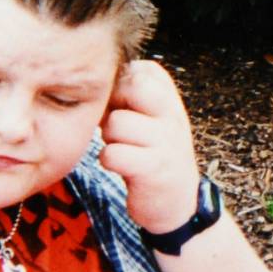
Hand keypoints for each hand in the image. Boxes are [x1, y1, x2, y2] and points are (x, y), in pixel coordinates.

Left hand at [99, 60, 199, 232]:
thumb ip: (130, 93)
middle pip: (129, 86)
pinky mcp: (154, 169)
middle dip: (111, 106)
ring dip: (108, 138)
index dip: (118, 88)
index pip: (137, 70)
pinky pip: (113, 154)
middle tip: (114, 127)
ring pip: (116, 123)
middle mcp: (173, 115)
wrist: (177, 201)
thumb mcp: (151, 116)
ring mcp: (166, 142)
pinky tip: (120, 166)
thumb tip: (94, 79)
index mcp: (170, 97)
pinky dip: (108, 160)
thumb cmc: (153, 152)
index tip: (122, 108)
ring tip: (121, 147)